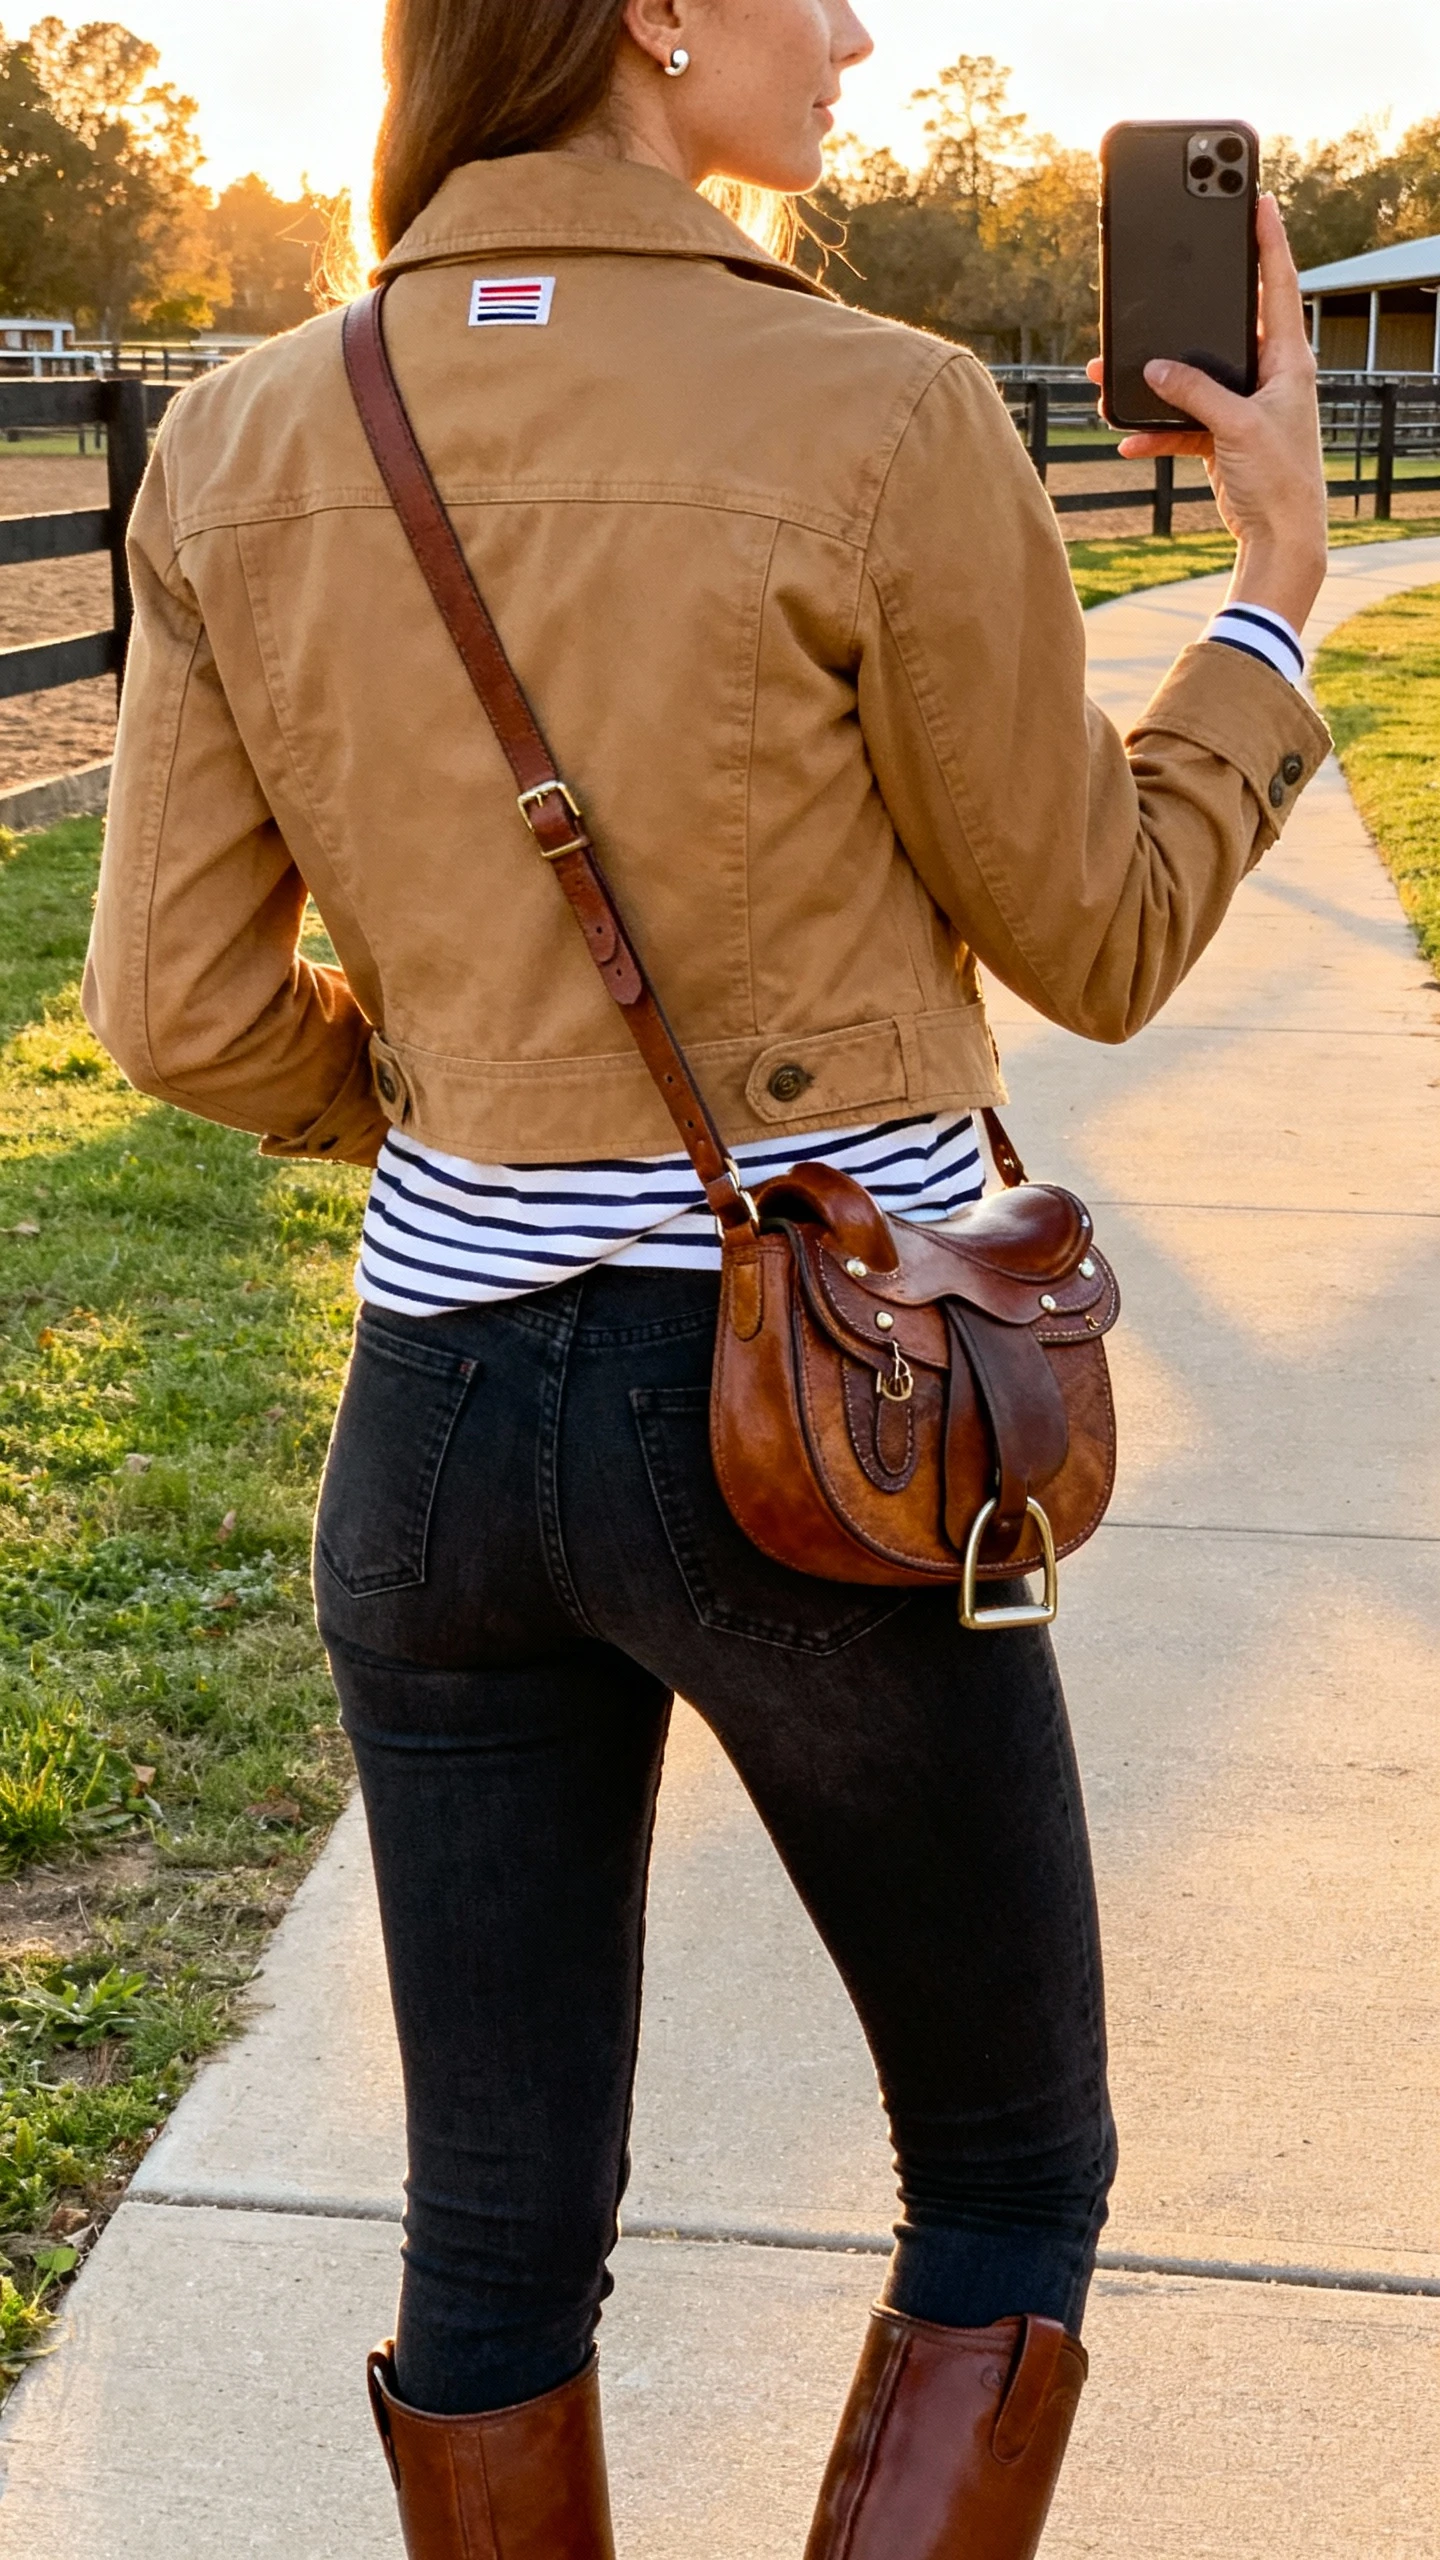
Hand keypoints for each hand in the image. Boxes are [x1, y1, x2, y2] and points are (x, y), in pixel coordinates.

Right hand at [1087, 195, 1328, 633]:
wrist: (1280, 538)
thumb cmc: (1279, 479)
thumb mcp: (1237, 426)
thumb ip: (1196, 392)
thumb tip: (1155, 369)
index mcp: (1288, 360)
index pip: (1278, 285)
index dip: (1269, 241)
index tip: (1260, 200)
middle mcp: (1268, 376)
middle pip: (1224, 327)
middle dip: (1186, 313)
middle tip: (1165, 279)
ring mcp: (1243, 406)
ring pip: (1191, 378)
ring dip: (1153, 380)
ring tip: (1109, 373)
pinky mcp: (1222, 436)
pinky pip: (1181, 422)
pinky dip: (1155, 430)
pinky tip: (1127, 438)